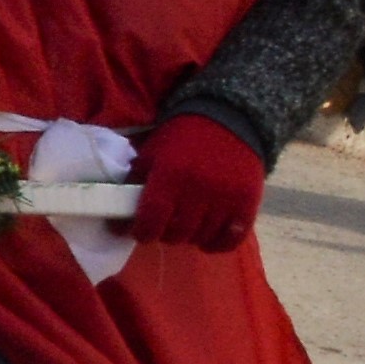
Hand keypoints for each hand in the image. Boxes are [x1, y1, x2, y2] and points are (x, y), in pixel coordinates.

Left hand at [125, 110, 266, 255]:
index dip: (142, 232)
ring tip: (184, 227)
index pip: (152, 220)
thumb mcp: (152, 153)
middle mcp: (199, 190)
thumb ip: (136, 182)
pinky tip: (207, 238)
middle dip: (164, 234)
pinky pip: (231, 239)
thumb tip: (117, 218)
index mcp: (170, 175)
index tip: (139, 232)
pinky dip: (216, 244)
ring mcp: (226, 199)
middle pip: (177, 234)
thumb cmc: (182, 138)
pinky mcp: (248, 204)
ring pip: (201, 238)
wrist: (228, 119)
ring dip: (189, 237)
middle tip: (162, 227)